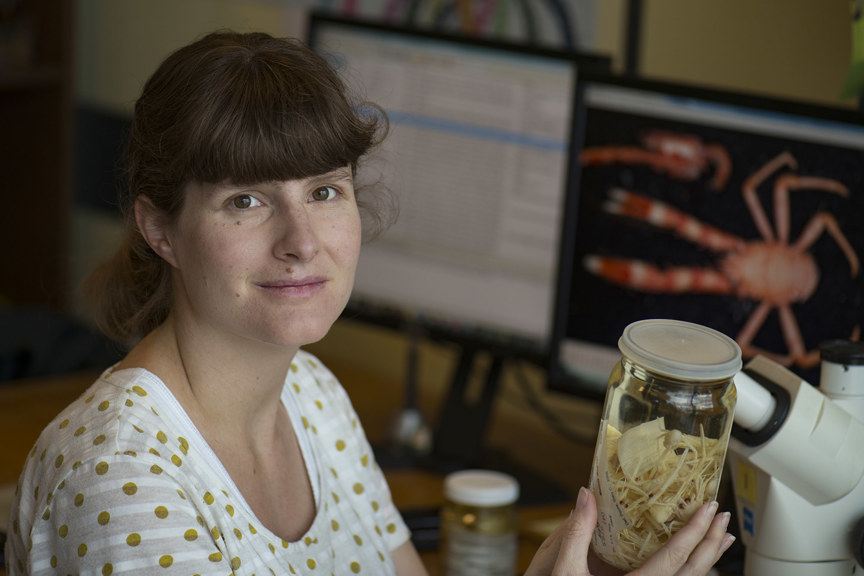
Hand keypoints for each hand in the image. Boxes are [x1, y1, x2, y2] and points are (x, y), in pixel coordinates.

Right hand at [524, 487, 734, 575]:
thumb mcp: (567, 570)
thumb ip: (578, 533)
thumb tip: (586, 496)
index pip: (675, 556)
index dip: (695, 531)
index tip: (709, 509)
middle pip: (694, 571)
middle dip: (711, 542)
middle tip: (721, 516)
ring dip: (709, 558)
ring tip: (720, 537)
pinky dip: (694, 571)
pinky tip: (696, 562)